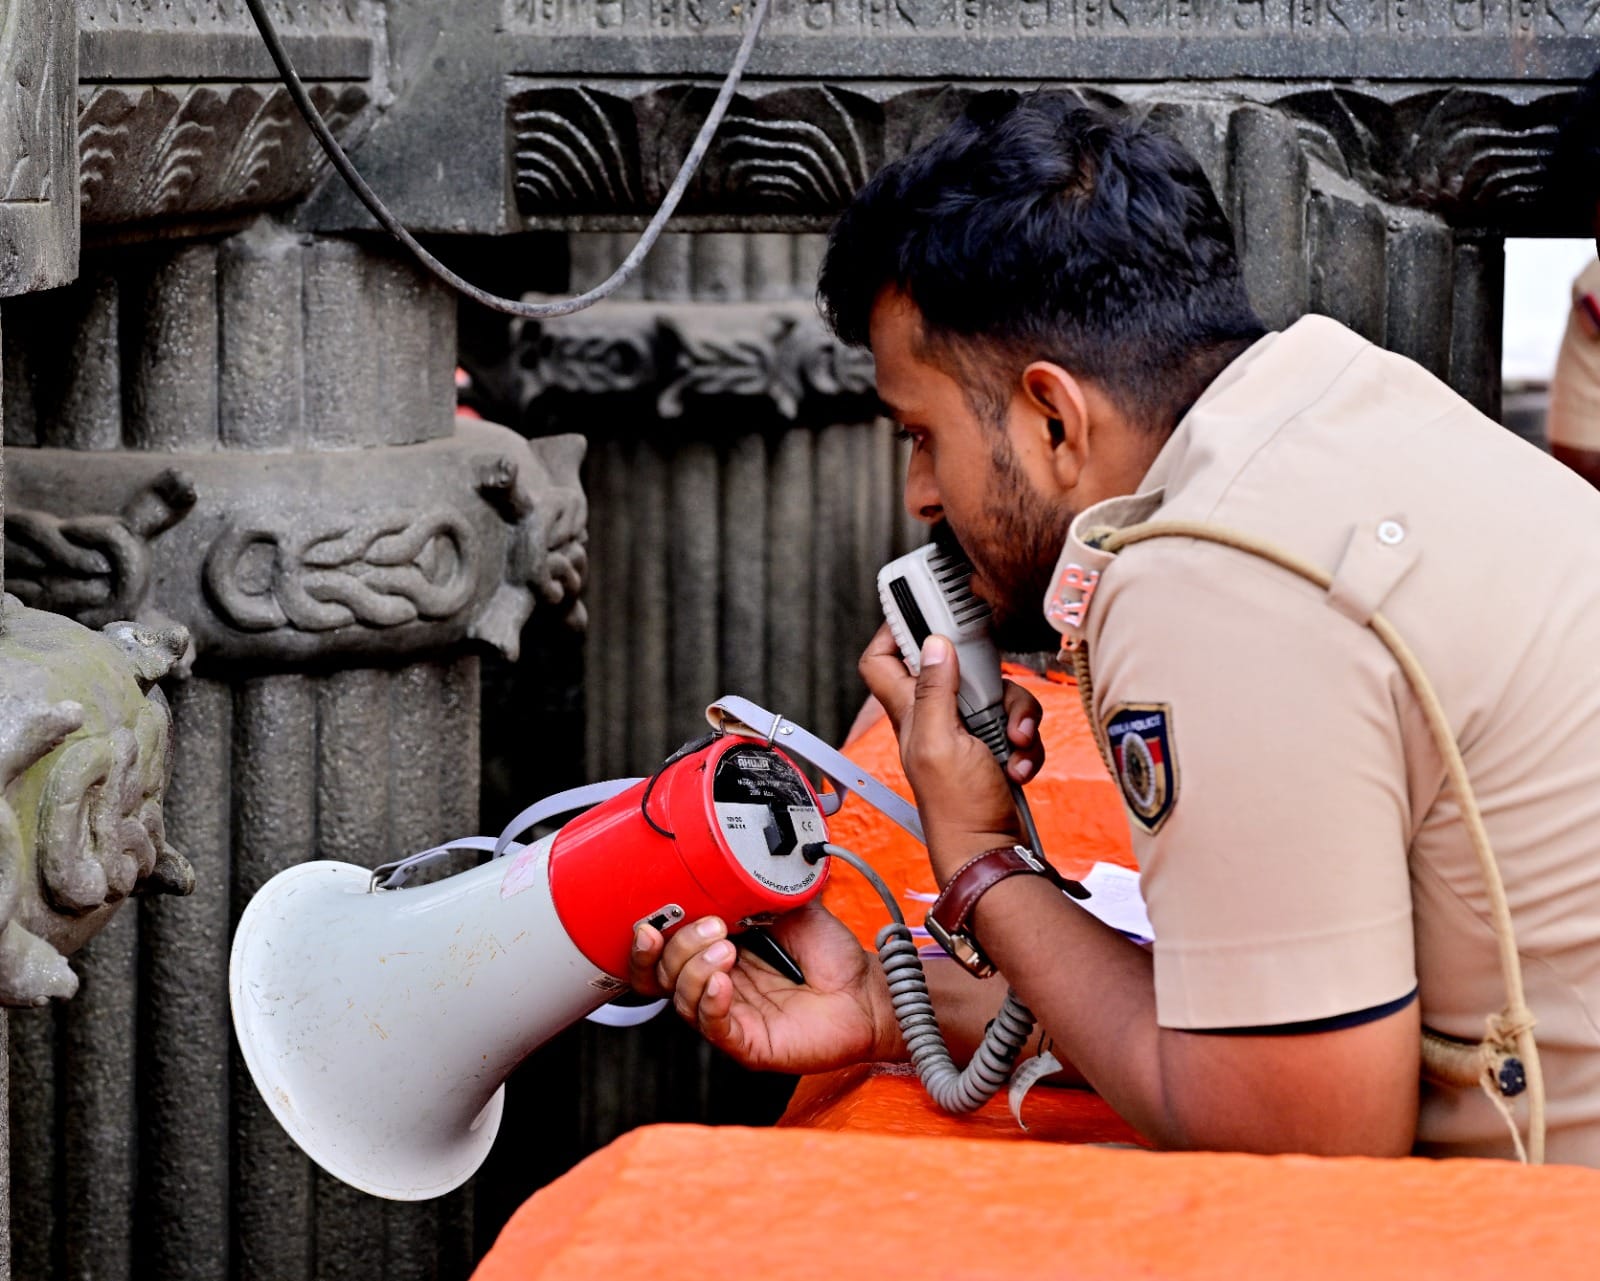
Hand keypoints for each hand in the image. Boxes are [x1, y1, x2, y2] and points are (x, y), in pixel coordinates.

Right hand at [627, 903, 900, 1073]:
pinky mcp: (748, 1043)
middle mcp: (717, 984)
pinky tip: (722, 983)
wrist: (866, 990)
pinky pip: (715, 1028)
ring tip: (725, 949)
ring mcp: (730, 1015)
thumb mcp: (788, 907)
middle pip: (663, 976)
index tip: (651, 920)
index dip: (650, 939)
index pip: (665, 952)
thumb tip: (726, 865)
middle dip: (675, 948)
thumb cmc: (831, 955)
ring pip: (682, 1001)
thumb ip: (753, 890)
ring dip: (695, 970)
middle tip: (711, 927)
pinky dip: (710, 1003)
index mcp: (719, 952)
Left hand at [858, 624, 1037, 880]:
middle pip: (960, 669)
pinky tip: (1018, 764)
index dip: (893, 632)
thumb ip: (934, 692)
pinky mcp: (996, 747)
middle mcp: (935, 718)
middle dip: (990, 682)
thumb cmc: (959, 809)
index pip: (881, 661)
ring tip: (1012, 745)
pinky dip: (1024, 744)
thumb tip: (933, 643)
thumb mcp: (941, 743)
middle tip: (993, 698)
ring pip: (998, 696)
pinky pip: (1018, 724)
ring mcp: (968, 733)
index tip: (921, 609)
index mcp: (909, 713)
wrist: (993, 851)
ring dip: (1016, 718)